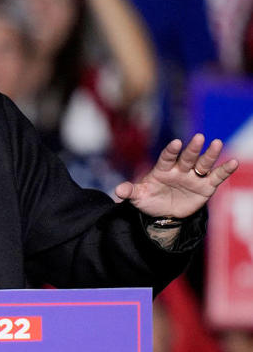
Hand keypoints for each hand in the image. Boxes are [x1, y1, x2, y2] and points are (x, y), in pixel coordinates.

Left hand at [114, 134, 238, 218]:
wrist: (164, 213)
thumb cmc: (150, 199)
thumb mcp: (138, 197)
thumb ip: (130, 192)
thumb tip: (118, 191)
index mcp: (162, 170)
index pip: (166, 158)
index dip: (171, 151)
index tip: (175, 143)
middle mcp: (180, 170)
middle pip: (187, 158)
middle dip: (192, 149)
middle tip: (198, 138)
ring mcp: (193, 177)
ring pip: (203, 164)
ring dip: (210, 155)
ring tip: (217, 143)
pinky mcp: (205, 186)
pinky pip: (216, 177)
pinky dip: (224, 170)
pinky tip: (233, 162)